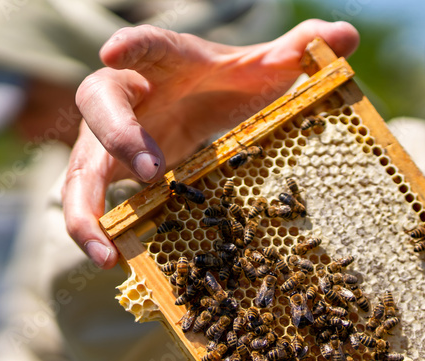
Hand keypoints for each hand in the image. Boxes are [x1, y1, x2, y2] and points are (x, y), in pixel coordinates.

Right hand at [63, 20, 358, 267]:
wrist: (206, 104)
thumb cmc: (231, 84)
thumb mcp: (266, 71)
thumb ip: (299, 51)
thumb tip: (344, 35)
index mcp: (165, 62)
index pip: (146, 46)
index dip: (130, 46)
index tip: (113, 50)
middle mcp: (127, 96)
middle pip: (98, 105)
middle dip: (119, 135)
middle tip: (152, 171)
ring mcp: (109, 138)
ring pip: (80, 167)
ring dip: (86, 208)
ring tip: (104, 252)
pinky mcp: (110, 175)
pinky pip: (92, 204)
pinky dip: (99, 231)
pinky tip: (115, 262)